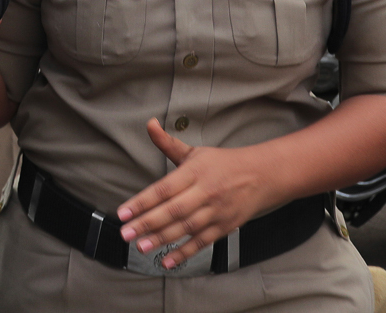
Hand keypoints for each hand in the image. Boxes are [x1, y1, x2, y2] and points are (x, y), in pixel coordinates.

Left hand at [116, 118, 275, 269]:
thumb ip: (167, 143)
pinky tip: (167, 261)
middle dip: (147, 223)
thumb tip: (149, 124)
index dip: (142, 201)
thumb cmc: (222, 163)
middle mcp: (204, 192)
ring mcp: (215, 211)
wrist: (263, 176)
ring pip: (186, 227)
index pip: (163, 188)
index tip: (123, 212)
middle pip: (172, 210)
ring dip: (162, 239)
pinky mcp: (224, 227)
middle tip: (125, 234)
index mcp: (194, 172)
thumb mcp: (195, 152)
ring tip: (141, 246)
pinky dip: (185, 253)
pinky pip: (202, 242)